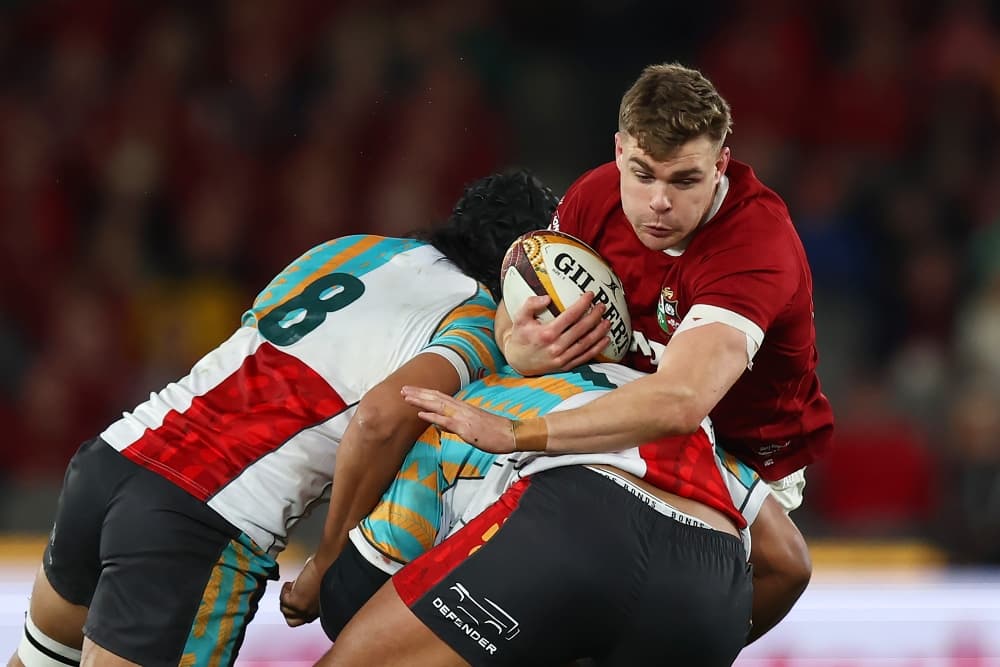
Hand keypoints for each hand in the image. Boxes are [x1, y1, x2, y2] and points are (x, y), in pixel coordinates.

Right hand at [278, 555, 323, 626]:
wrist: (327, 565)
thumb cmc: (327, 571)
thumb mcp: (318, 589)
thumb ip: (310, 595)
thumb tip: (300, 591)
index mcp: (318, 610)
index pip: (303, 618)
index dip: (297, 607)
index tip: (296, 596)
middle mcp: (311, 612)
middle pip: (292, 621)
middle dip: (288, 608)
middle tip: (290, 594)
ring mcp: (303, 609)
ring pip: (285, 612)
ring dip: (284, 598)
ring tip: (290, 587)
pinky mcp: (296, 603)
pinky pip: (283, 601)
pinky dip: (284, 590)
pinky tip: (290, 583)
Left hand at [401, 386, 516, 453]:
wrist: (510, 433)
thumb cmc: (494, 432)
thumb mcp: (471, 427)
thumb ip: (454, 424)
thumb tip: (440, 424)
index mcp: (463, 408)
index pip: (440, 397)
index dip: (424, 394)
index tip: (411, 391)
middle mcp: (461, 408)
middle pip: (436, 398)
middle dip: (418, 393)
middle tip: (402, 389)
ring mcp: (463, 417)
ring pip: (438, 406)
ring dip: (421, 401)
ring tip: (406, 397)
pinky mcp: (465, 428)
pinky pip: (446, 421)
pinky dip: (433, 417)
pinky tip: (422, 414)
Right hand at [503, 292, 610, 374]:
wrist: (518, 362)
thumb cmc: (520, 337)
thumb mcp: (519, 318)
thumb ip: (530, 304)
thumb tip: (547, 298)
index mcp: (546, 334)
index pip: (570, 316)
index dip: (582, 304)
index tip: (590, 295)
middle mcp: (556, 347)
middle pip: (581, 329)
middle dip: (594, 316)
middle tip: (602, 306)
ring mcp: (562, 358)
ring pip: (586, 343)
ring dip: (599, 332)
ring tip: (608, 321)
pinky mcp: (566, 366)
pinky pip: (585, 357)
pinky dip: (597, 348)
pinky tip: (606, 340)